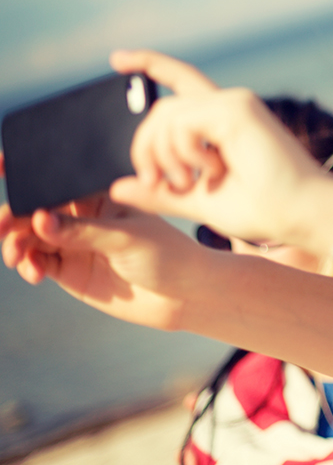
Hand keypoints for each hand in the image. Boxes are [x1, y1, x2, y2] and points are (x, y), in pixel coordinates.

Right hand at [0, 184, 200, 330]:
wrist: (183, 295)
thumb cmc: (167, 254)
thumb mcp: (127, 237)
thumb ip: (83, 232)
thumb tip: (39, 219)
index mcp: (102, 194)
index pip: (61, 180)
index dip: (29, 174)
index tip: (2, 169)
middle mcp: (84, 216)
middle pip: (37, 209)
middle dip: (13, 215)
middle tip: (1, 226)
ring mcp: (75, 243)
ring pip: (31, 237)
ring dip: (16, 243)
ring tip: (17, 256)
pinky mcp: (71, 271)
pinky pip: (38, 264)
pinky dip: (28, 265)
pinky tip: (33, 272)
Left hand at [109, 50, 332, 247]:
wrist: (300, 215)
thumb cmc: (262, 209)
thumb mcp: (198, 202)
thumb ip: (160, 192)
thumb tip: (118, 185)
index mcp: (222, 122)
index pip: (181, 81)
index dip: (150, 64)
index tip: (117, 59)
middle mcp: (229, 105)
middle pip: (161, 110)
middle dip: (145, 147)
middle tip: (158, 182)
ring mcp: (235, 103)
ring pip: (166, 116)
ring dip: (165, 156)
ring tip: (188, 184)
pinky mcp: (238, 110)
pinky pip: (183, 123)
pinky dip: (184, 152)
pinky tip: (210, 171)